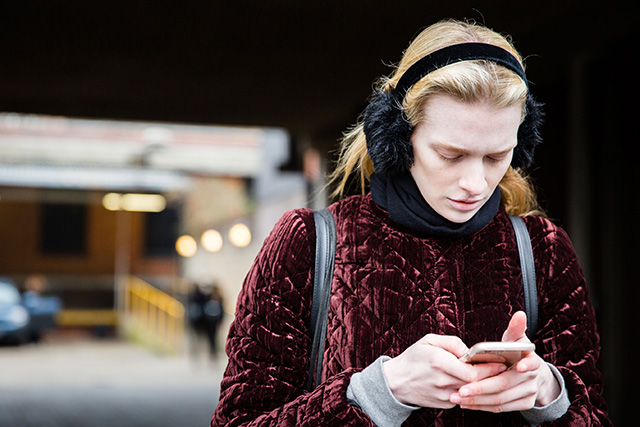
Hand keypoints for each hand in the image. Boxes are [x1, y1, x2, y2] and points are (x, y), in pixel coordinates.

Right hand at [382, 334, 506, 407]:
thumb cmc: (413, 358)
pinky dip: (470, 389)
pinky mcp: (445, 405)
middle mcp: (443, 382)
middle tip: (502, 368)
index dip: (491, 368)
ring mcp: (444, 396)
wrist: (395, 382)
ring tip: (489, 374)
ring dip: (483, 384)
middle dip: (491, 376)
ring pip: (472, 392)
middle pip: (476, 384)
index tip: (501, 362)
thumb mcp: (429, 341)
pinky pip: (464, 396)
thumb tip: (471, 351)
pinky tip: (472, 382)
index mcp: (439, 363)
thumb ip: (452, 343)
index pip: (473, 372)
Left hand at [449, 311, 560, 411]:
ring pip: (500, 400)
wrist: (532, 376)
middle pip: (505, 385)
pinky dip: (481, 406)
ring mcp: (529, 394)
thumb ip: (515, 329)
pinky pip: (500, 408)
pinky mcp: (524, 405)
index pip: (531, 363)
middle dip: (481, 388)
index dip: (526, 365)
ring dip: (477, 400)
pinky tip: (466, 403)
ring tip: (456, 397)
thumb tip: (519, 314)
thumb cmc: (517, 354)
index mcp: (532, 361)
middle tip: (461, 390)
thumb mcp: (516, 340)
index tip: (519, 366)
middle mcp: (533, 379)